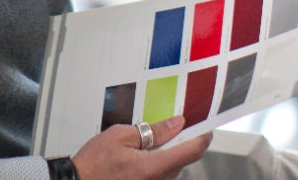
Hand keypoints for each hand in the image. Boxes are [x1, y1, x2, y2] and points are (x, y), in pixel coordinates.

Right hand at [70, 116, 209, 179]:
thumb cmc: (93, 165)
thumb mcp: (121, 136)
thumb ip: (152, 130)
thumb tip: (175, 124)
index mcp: (154, 167)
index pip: (192, 151)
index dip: (203, 136)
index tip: (204, 126)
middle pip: (184, 159)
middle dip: (182, 141)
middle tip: (174, 125)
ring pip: (173, 167)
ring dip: (169, 152)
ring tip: (151, 139)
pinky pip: (162, 174)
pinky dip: (159, 161)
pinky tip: (144, 153)